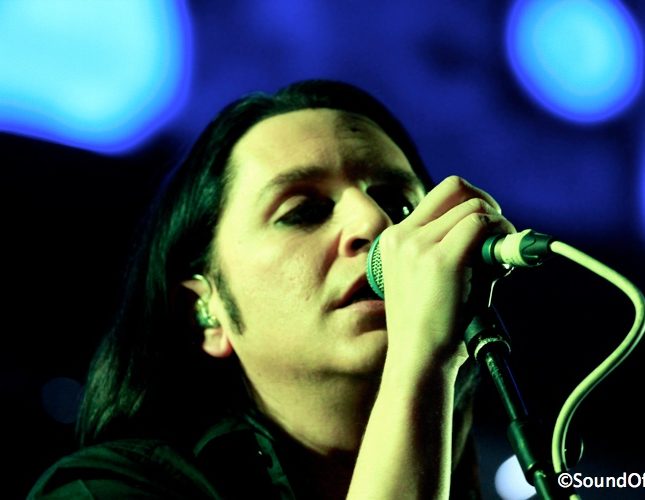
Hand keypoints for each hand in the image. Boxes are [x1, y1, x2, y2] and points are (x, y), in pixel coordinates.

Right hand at [377, 176, 515, 380]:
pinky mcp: (441, 260)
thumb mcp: (427, 278)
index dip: (469, 203)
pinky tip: (503, 262)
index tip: (485, 228)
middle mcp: (402, 236)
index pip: (439, 195)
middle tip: (498, 232)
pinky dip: (501, 235)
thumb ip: (453, 247)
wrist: (417, 360)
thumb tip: (494, 228)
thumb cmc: (430, 327)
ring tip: (500, 260)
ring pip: (474, 207)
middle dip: (486, 203)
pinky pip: (482, 225)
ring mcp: (419, 246)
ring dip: (497, 225)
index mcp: (394, 239)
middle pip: (456, 187)